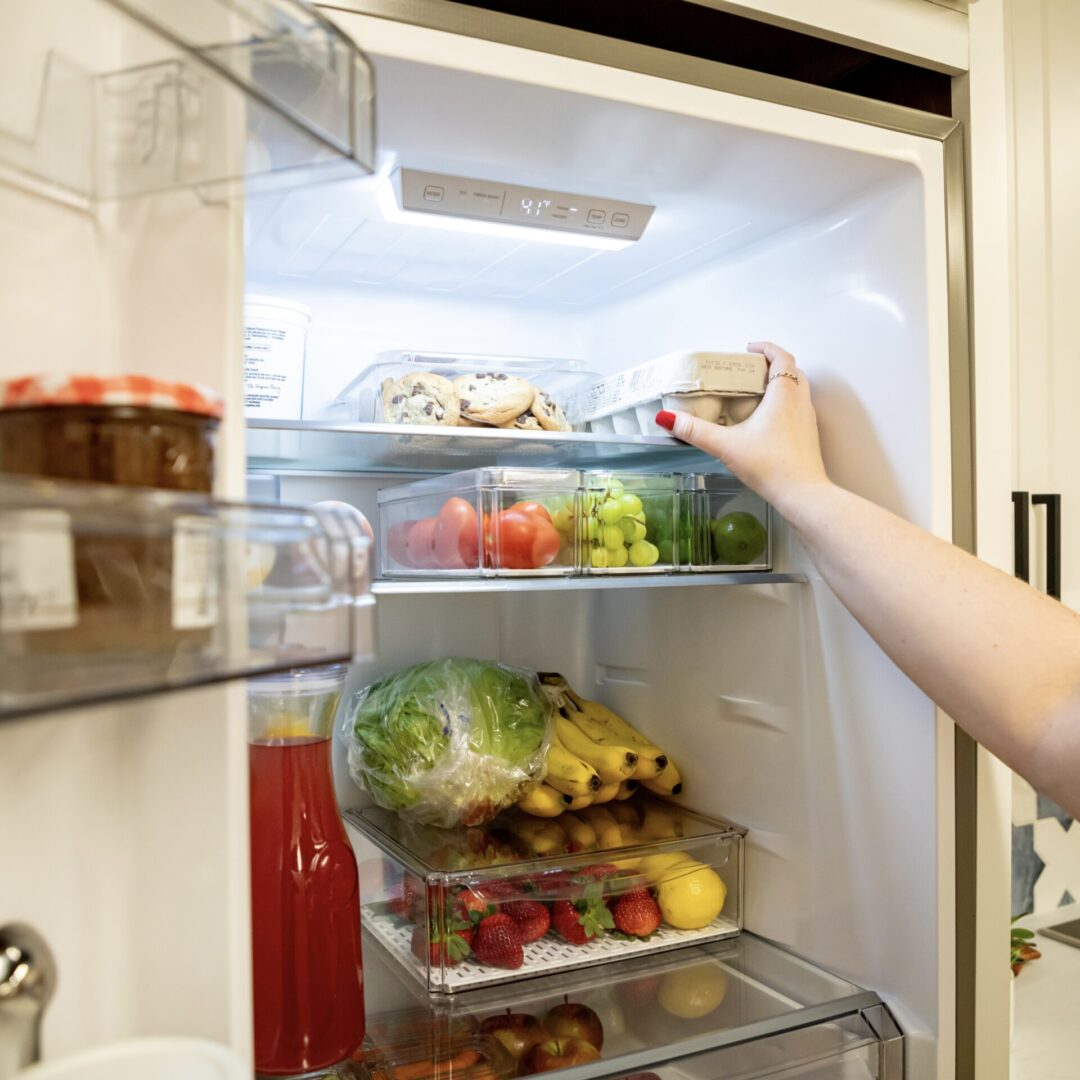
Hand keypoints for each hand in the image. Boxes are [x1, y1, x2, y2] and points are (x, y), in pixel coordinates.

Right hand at [656, 342, 829, 512]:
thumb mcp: (726, 446)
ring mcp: (807, 420)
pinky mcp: (808, 436)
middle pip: (793, 371)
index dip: (767, 348)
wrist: (803, 495)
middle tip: (750, 369)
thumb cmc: (771, 466)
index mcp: (784, 394)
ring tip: (756, 392)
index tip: (750, 348)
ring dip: (781, 384)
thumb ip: (695, 431)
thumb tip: (666, 418)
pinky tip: (766, 421)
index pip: (782, 357)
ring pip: (798, 390)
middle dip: (773, 364)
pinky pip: (798, 409)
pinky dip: (784, 404)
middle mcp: (800, 402)